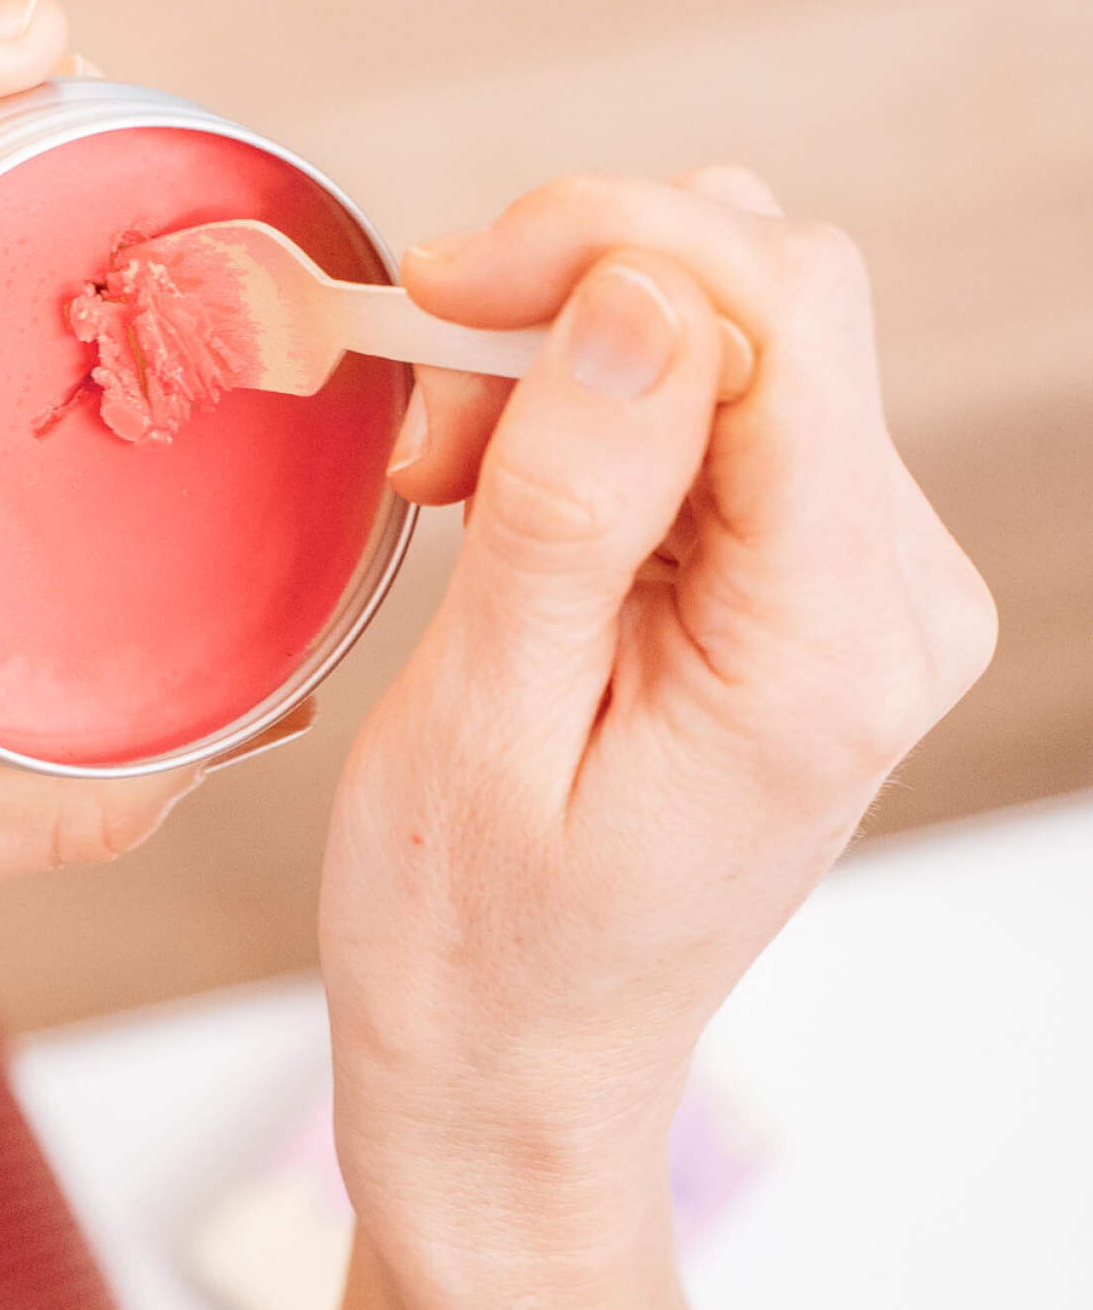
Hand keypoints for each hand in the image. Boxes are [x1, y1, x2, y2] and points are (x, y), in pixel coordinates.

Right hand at [311, 169, 995, 1309]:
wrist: (510, 1063)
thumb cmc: (474, 940)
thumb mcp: (479, 724)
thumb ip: (571, 503)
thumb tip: (633, 294)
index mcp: (826, 644)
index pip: (780, 321)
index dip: (606, 246)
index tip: (442, 285)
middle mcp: (884, 599)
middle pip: (770, 300)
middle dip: (573, 294)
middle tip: (425, 391)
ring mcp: (849, 587)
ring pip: (726, 337)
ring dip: (558, 356)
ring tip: (436, 470)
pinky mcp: (793, 582)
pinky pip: (702, 413)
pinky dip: (575, 411)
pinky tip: (485, 487)